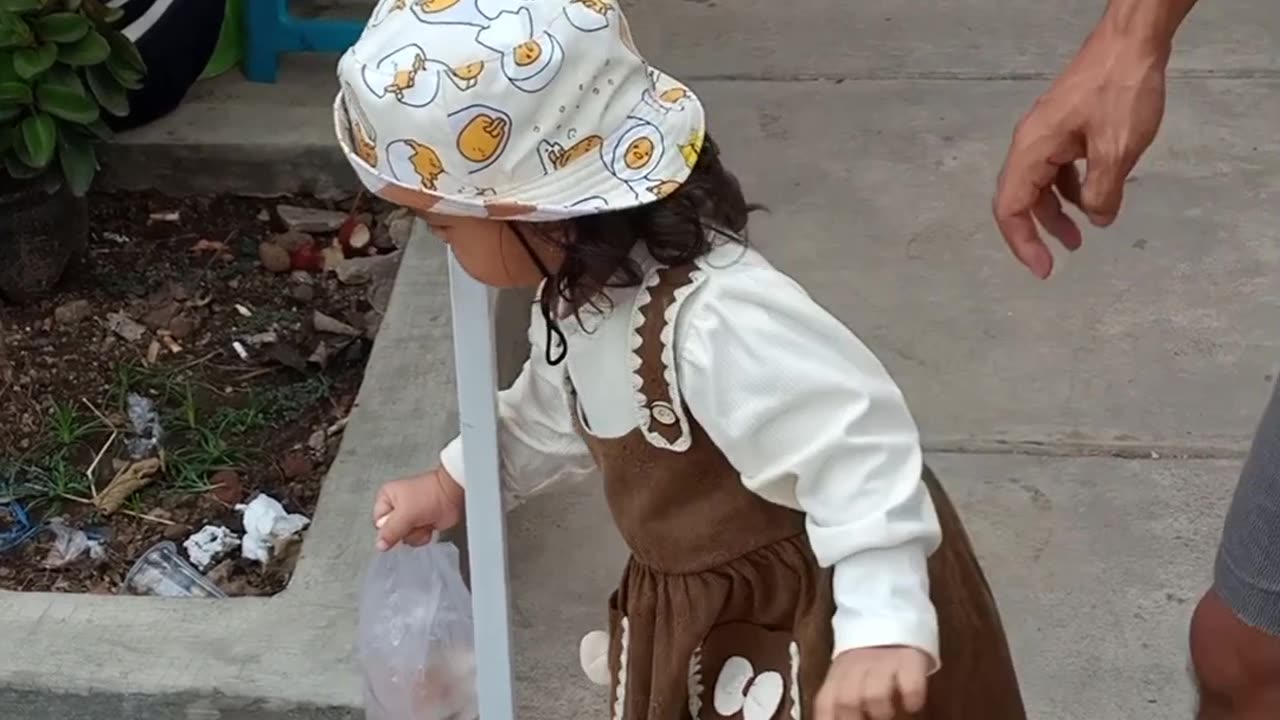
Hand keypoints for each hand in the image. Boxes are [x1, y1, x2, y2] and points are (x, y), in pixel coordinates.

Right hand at [372, 467, 464, 550]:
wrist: (452, 495)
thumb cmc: (429, 496)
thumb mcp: (405, 513)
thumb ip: (391, 531)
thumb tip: (379, 546)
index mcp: (386, 497)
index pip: (378, 523)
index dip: (389, 527)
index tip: (400, 522)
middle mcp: (395, 506)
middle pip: (391, 532)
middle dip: (404, 531)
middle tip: (413, 521)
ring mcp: (409, 516)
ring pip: (404, 538)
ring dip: (416, 534)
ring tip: (423, 521)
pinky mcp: (421, 524)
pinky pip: (416, 539)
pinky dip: (424, 535)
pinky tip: (429, 526)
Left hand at [816, 645, 929, 719]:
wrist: (889, 610)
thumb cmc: (866, 653)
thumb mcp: (846, 669)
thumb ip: (837, 695)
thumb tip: (834, 716)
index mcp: (838, 672)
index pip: (825, 702)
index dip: (829, 719)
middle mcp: (857, 667)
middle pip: (847, 700)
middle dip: (854, 718)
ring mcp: (883, 662)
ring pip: (875, 693)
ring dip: (881, 710)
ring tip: (886, 713)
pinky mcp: (909, 659)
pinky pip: (910, 683)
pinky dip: (911, 697)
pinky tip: (912, 704)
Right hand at [993, 21, 1170, 278]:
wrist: (1133, 41)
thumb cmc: (1120, 91)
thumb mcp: (1116, 150)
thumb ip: (1102, 192)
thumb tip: (1098, 218)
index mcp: (1032, 150)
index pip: (1011, 208)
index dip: (1022, 243)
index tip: (1044, 269)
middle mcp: (1030, 144)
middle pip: (1020, 199)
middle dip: (1037, 232)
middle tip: (1057, 261)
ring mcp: (1047, 134)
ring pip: (1040, 185)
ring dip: (1056, 213)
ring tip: (1080, 237)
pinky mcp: (1065, 127)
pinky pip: (1057, 169)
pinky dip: (1071, 190)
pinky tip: (1095, 199)